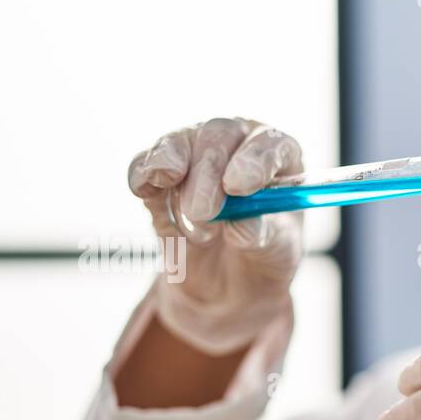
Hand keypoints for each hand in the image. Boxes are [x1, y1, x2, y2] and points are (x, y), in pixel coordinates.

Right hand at [127, 117, 304, 354]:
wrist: (231, 282)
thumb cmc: (265, 255)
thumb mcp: (277, 251)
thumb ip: (263, 233)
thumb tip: (240, 222)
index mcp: (277, 158)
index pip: (271, 143)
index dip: (255, 160)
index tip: (238, 186)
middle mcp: (236, 145)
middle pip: (218, 136)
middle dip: (207, 173)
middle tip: (203, 211)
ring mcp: (195, 156)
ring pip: (178, 144)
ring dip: (176, 175)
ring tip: (189, 219)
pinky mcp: (160, 177)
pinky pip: (144, 165)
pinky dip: (142, 175)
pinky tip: (145, 189)